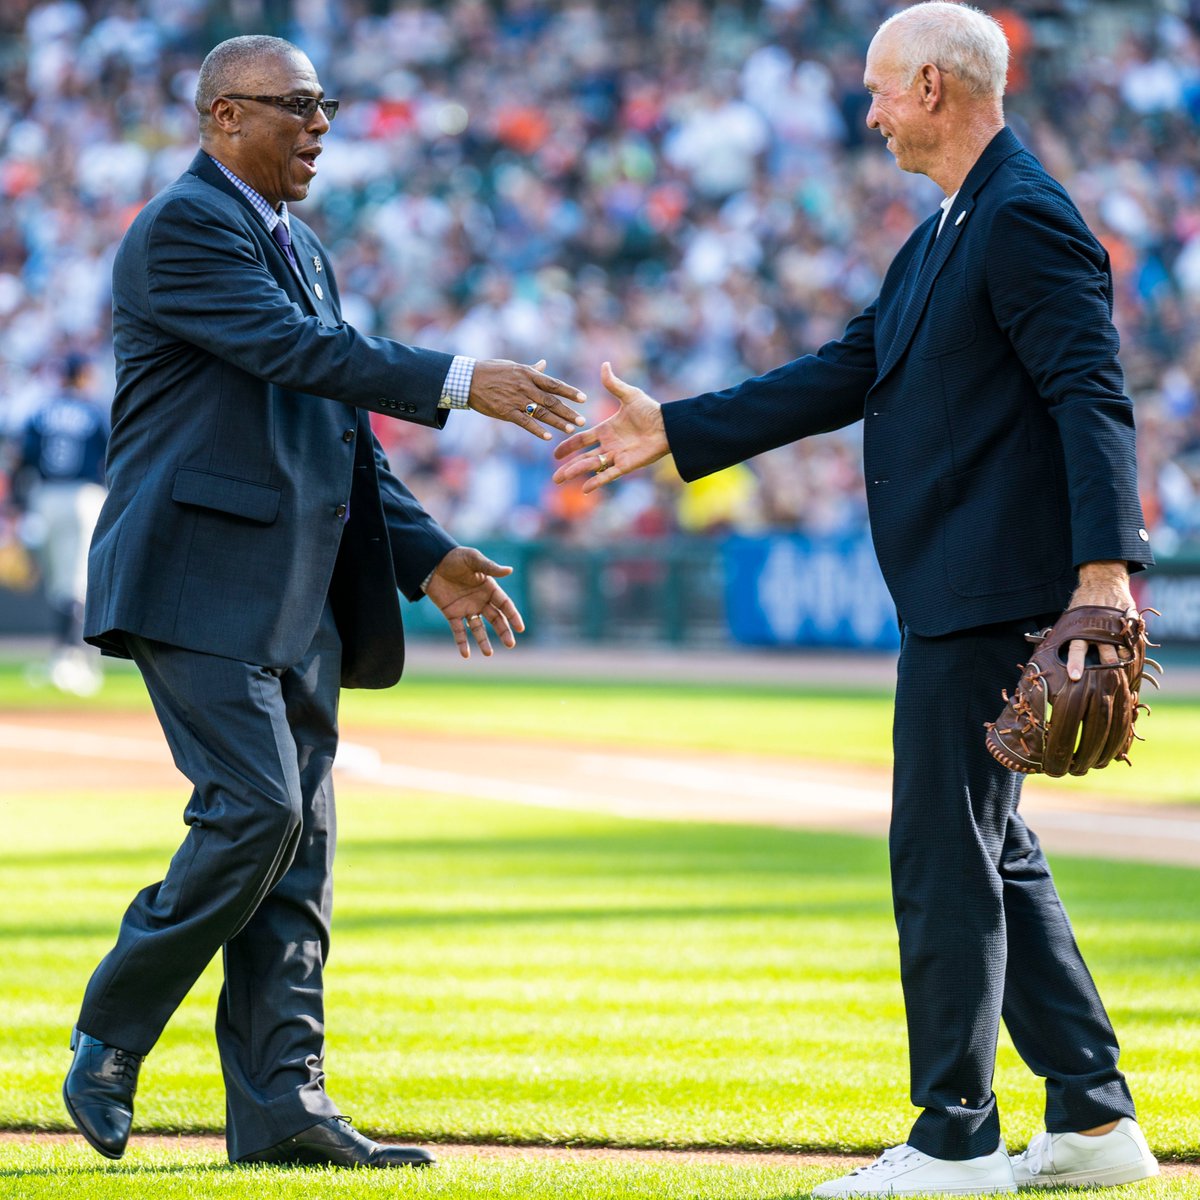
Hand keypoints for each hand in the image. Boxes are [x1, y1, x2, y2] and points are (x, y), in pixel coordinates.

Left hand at [424, 546, 525, 658]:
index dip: (513, 616)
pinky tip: (466, 654)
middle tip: (510, 644)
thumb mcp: (473, 559)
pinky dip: (462, 642)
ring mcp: (466, 608)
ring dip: (483, 641)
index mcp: (489, 588)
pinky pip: (458, 630)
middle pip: (496, 619)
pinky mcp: (451, 613)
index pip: (505, 605)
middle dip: (503, 631)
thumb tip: (510, 570)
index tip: (520, 628)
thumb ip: (490, 567)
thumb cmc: (455, 557)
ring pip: (478, 628)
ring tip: (488, 653)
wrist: (431, 561)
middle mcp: (480, 601)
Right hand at [469, 358, 586, 439]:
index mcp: (528, 374)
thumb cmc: (491, 370)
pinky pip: (524, 422)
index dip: (570, 392)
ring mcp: (516, 400)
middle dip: (568, 411)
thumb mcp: (513, 366)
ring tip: (571, 429)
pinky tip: (548, 436)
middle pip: (551, 401)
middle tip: (582, 420)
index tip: (583, 398)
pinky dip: (536, 430)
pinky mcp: (506, 411)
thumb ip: (531, 369)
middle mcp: (525, 387)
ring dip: (557, 422)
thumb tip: (544, 364)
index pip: (554, 384)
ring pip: (541, 413)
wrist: (468, 379)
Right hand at [552, 361, 669, 492]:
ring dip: (576, 473)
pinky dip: (598, 481)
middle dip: (569, 467)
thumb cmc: (651, 410)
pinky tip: (585, 489)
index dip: (569, 446)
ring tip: (560, 479)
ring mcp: (617, 456)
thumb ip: (613, 384)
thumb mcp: (629, 395)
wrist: (668, 425)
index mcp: (607, 430)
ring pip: (592, 466)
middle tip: (555, 478)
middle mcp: (609, 445)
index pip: (583, 440)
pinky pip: (609, 475)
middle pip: (584, 458)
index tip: (556, 454)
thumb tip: (604, 365)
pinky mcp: (627, 465)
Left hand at [1064, 560, 1135, 678]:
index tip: (1074, 676)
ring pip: (1122, 649)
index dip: (1075, 663)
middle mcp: (1099, 629)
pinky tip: (1135, 658)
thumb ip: (1065, 634)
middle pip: (1104, 652)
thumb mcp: (1070, 617)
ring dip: (1124, 661)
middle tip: (1109, 679)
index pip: (1076, 648)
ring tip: (1125, 671)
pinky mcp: (1130, 622)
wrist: (1103, 580)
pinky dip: (1134, 650)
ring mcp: (1116, 626)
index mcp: (1081, 628)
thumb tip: (1047, 651)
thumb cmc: (1083, 603)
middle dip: (1107, 667)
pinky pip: (1134, 640)